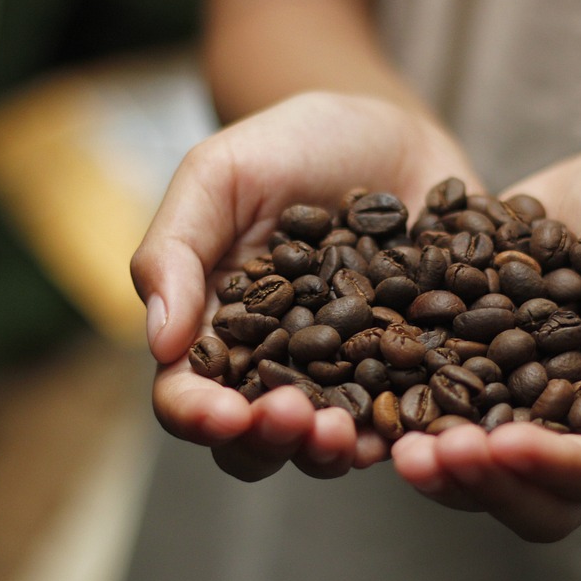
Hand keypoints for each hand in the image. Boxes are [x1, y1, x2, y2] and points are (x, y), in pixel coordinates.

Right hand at [130, 91, 482, 481]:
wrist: (387, 129)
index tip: (222, 414)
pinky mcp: (413, 370)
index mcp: (216, 333)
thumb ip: (177, 249)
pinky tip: (420, 430)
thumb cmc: (288, 146)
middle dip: (272, 441)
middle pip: (259, 438)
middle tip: (296, 419)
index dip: (198, 416)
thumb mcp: (219, 175)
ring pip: (332, 443)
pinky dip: (413, 432)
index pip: (189, 395)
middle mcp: (278, 369)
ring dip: (337, 451)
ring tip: (352, 435)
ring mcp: (348, 377)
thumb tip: (160, 343)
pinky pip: (413, 416)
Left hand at [392, 149, 580, 540]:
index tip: (502, 445)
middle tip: (426, 455)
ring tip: (393, 443)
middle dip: (482, 482)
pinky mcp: (479, 379)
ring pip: (483, 472)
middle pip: (537, 497)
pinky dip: (408, 415)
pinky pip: (442, 415)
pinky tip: (368, 394)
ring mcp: (527, 412)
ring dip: (439, 465)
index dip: (555, 468)